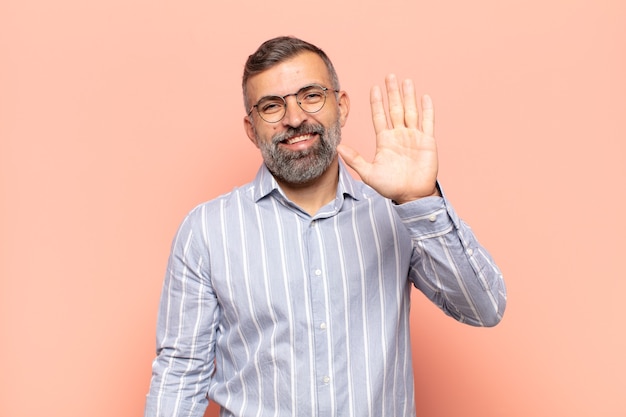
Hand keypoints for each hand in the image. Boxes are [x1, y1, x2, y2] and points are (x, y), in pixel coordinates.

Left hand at [337, 74, 438, 203]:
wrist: (411, 195)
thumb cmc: (391, 186)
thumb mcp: (369, 173)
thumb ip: (355, 160)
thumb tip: (338, 148)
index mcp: (385, 140)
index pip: (379, 116)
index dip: (377, 102)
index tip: (374, 88)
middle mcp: (399, 135)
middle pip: (395, 109)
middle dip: (392, 93)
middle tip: (389, 76)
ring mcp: (413, 137)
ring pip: (410, 111)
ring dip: (408, 96)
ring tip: (406, 81)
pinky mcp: (427, 141)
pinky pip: (427, 122)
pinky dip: (427, 110)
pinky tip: (424, 97)